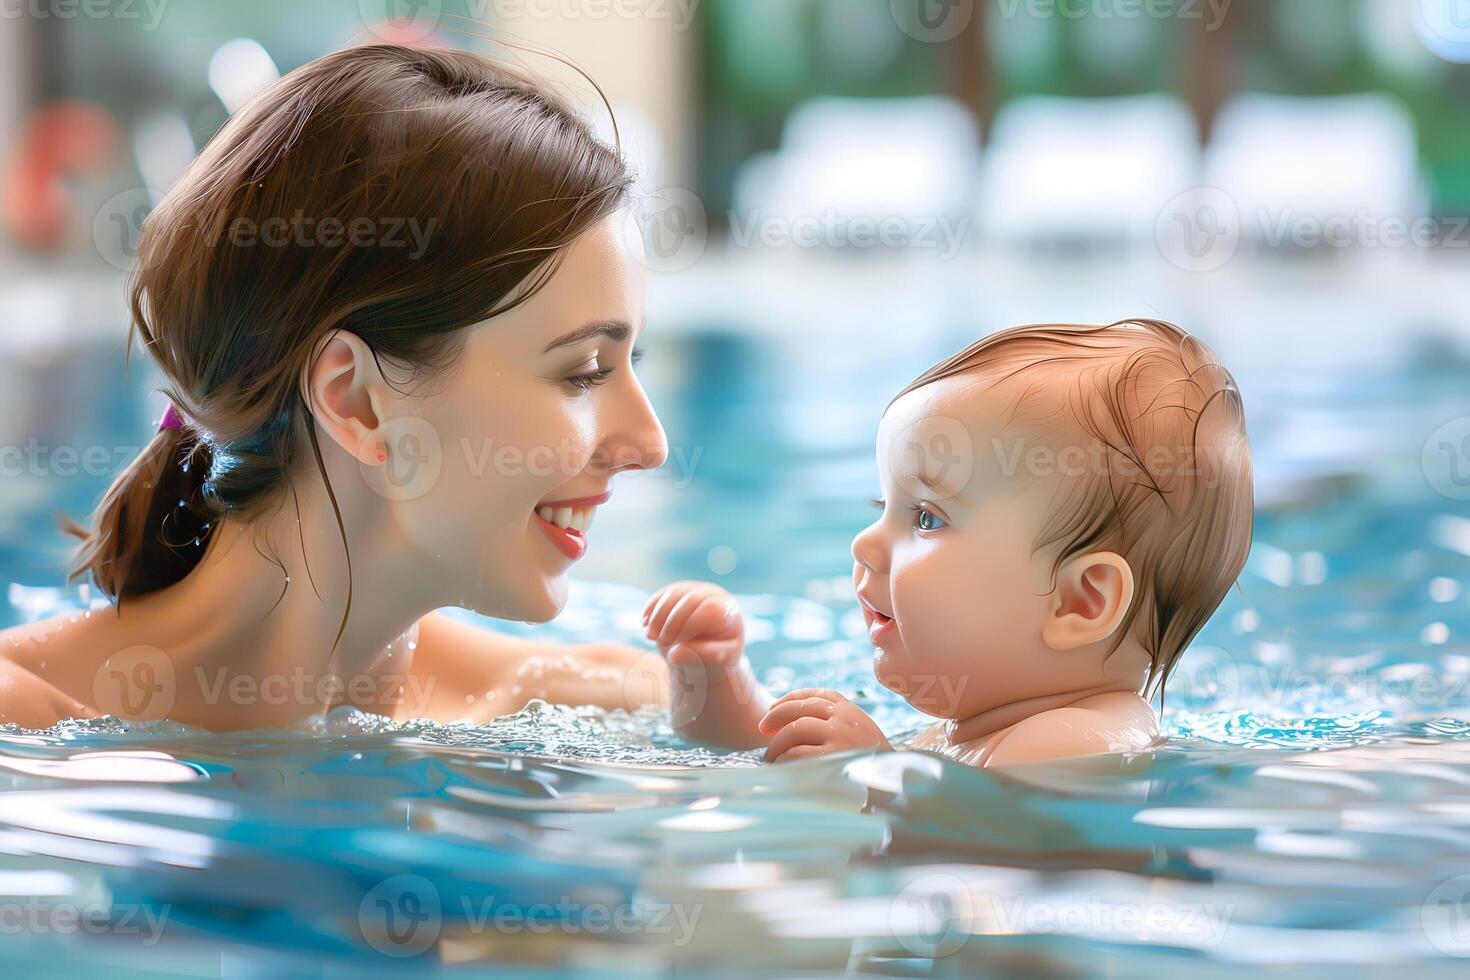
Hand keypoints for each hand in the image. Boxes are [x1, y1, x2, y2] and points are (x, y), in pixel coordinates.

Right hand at [643, 581, 766, 747]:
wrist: (708, 650)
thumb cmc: (717, 656)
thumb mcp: (718, 660)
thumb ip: (702, 657)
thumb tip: (676, 654)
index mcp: (728, 610)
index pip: (709, 609)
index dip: (690, 626)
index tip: (678, 645)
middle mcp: (713, 594)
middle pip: (690, 600)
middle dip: (672, 622)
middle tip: (663, 643)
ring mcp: (694, 590)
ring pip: (673, 594)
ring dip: (658, 615)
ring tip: (650, 637)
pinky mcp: (678, 592)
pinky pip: (662, 594)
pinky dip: (651, 607)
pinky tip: (644, 623)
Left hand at [759, 688, 890, 762]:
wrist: (897, 789)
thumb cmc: (875, 767)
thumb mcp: (862, 736)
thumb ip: (838, 726)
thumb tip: (796, 726)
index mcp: (851, 711)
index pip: (817, 694)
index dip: (791, 698)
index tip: (774, 708)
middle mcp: (844, 718)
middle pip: (800, 708)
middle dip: (776, 716)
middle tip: (762, 729)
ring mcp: (839, 736)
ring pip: (795, 729)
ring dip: (776, 744)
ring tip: (770, 758)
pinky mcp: (832, 758)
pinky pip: (797, 753)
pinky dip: (784, 759)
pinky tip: (780, 767)